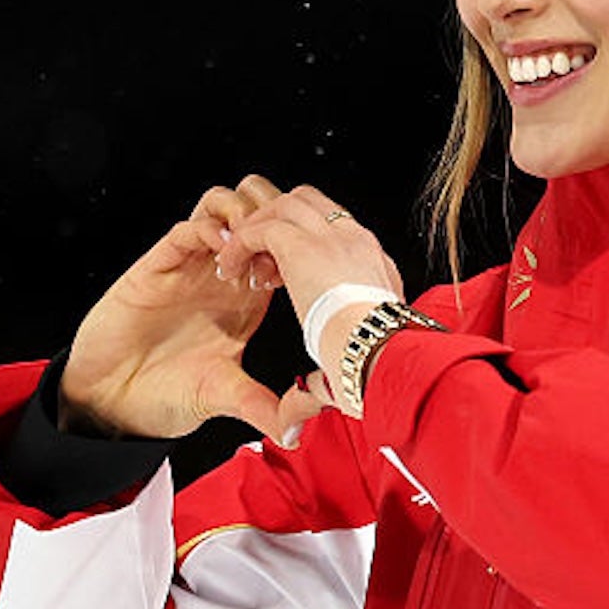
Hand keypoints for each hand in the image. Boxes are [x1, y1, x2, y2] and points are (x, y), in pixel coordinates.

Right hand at [60, 175, 301, 441]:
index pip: (281, 251)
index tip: (306, 268)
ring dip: (243, 214)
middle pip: (257, 215)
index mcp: (246, 300)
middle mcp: (220, 277)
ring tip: (251, 243)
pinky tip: (222, 252)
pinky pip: (187, 228)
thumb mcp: (224, 396)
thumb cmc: (165, 395)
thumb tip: (295, 430)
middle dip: (274, 217)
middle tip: (281, 244)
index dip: (298, 249)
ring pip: (222, 207)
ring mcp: (190, 267)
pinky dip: (208, 228)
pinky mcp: (158, 266)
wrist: (113, 401)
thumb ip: (261, 406)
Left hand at [221, 184, 406, 387]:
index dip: (307, 244)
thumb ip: (329, 369)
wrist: (379, 355)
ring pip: (283, 206)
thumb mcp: (356, 358)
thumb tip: (305, 405)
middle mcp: (355, 239)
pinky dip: (240, 244)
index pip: (337, 230)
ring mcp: (330, 237)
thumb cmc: (376, 365)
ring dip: (256, 230)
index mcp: (374, 263)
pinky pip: (259, 228)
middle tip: (258, 261)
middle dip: (277, 222)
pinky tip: (229, 270)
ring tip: (238, 265)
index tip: (286, 278)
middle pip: (309, 203)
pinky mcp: (300, 245)